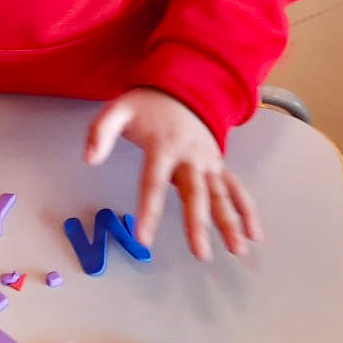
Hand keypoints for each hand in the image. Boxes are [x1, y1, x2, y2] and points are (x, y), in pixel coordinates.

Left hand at [85, 88, 261, 260]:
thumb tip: (89, 158)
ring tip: (237, 249)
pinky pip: (236, 187)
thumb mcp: (117, 110)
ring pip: (221, 194)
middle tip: (200, 252)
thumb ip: (100, 132)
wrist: (180, 89)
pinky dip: (247, 209)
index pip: (153, 182)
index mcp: (163, 145)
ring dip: (231, 221)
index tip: (144, 238)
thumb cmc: (146, 106)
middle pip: (195, 193)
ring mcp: (207, 161)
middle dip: (198, 224)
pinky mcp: (218, 164)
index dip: (149, 210)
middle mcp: (189, 156)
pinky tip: (254, 232)